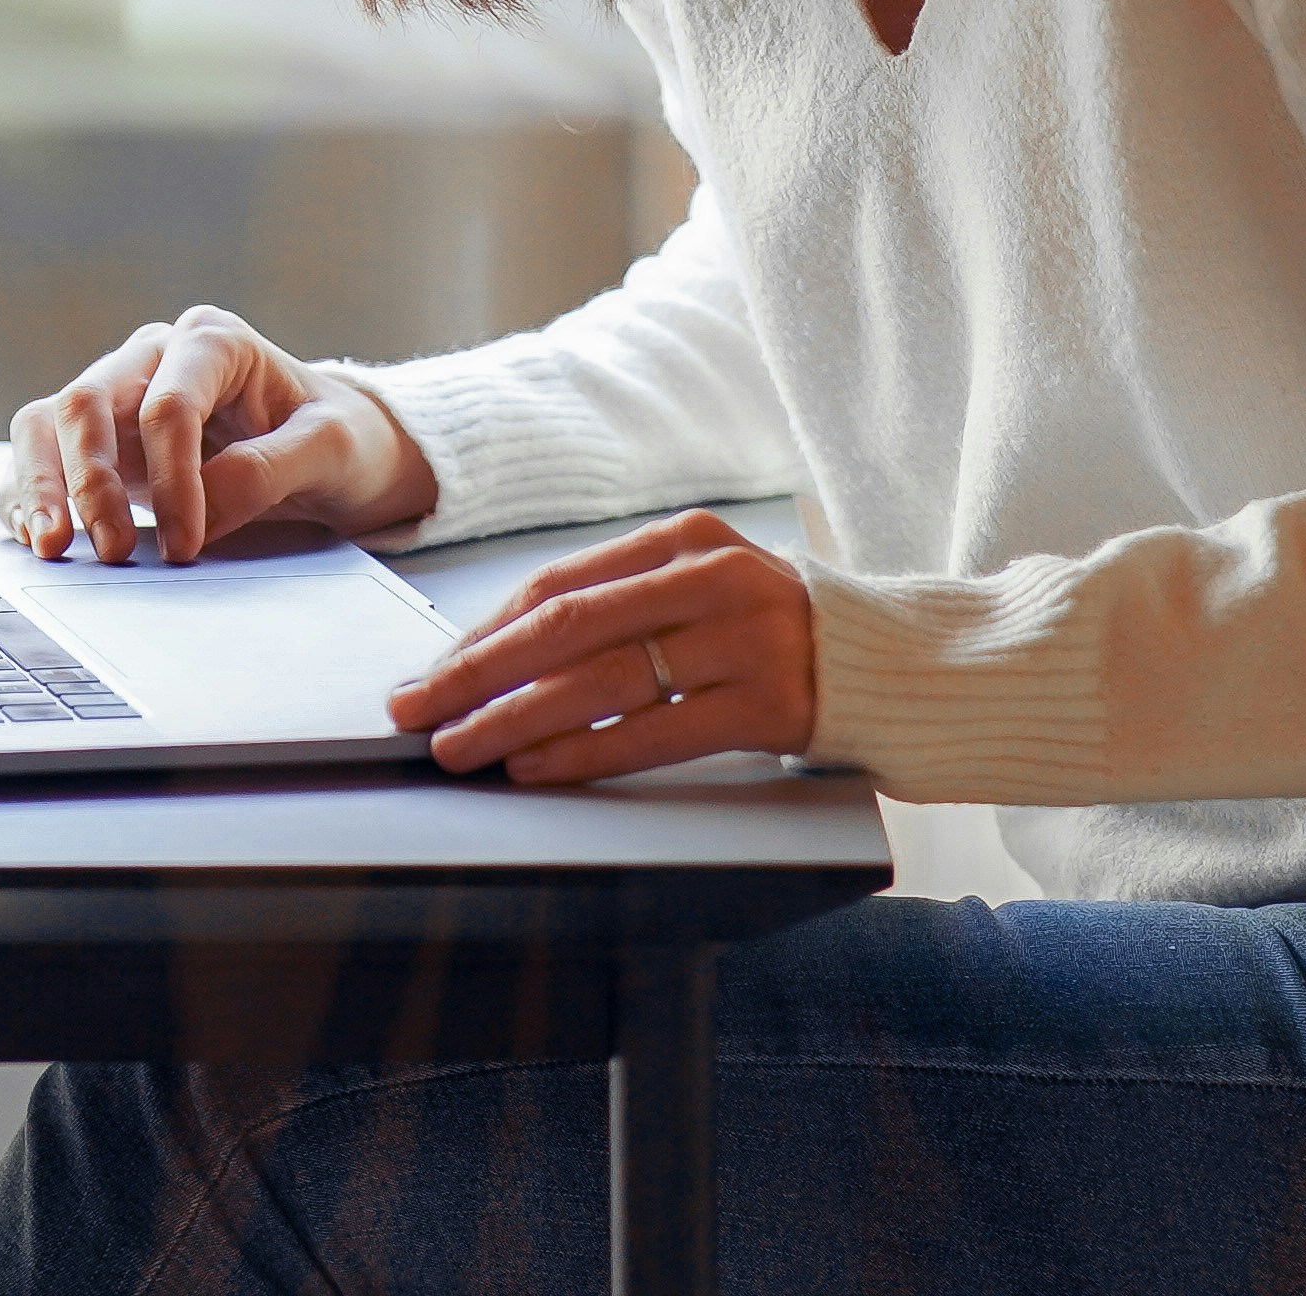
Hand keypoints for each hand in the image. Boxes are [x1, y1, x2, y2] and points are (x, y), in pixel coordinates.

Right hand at [4, 305, 435, 563]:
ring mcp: (120, 398)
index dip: (173, 479)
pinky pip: (41, 460)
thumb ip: (269, 470)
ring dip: (41, 484)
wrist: (336, 456)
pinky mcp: (100, 444)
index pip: (169, 404)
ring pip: (47, 423)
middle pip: (88, 402)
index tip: (188, 545)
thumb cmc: (339, 440)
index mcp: (213, 342)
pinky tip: (37, 539)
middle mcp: (154, 358)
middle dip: (91, 480)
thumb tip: (200, 510)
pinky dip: (28, 497)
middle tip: (111, 551)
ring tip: (50, 546)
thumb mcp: (333, 450)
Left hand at [389, 509, 814, 783]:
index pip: (557, 585)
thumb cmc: (770, 627)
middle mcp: (709, 579)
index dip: (482, 632)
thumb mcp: (700, 586)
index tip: (430, 672)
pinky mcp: (764, 704)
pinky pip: (652, 733)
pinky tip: (535, 767)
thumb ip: (619, 604)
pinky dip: (584, 750)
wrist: (890, 663)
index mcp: (681, 539)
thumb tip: (498, 651)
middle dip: (475, 673)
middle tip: (415, 710)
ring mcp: (740, 640)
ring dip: (513, 720)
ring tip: (458, 748)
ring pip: (599, 682)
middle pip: (564, 628)